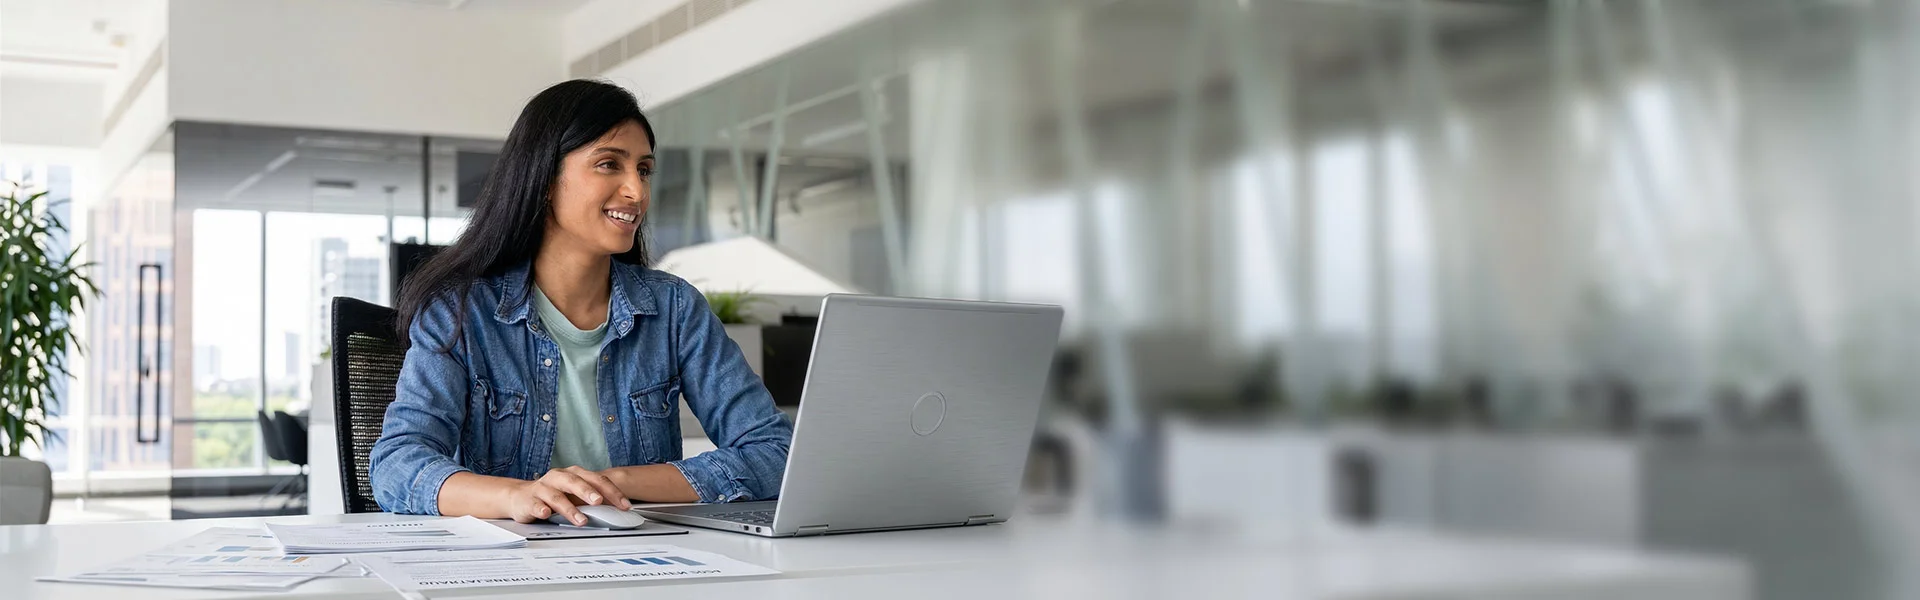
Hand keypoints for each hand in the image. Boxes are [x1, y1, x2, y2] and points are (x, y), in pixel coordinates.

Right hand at [500, 466, 631, 524]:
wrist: (519, 497)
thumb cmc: (552, 495)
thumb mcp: (575, 495)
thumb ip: (594, 499)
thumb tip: (619, 509)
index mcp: (573, 474)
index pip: (596, 480)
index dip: (612, 492)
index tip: (624, 505)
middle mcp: (558, 477)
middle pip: (575, 482)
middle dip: (588, 492)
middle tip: (599, 501)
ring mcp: (543, 488)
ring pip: (557, 496)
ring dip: (570, 509)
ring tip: (581, 520)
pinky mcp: (529, 500)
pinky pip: (536, 505)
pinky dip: (540, 509)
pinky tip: (545, 514)